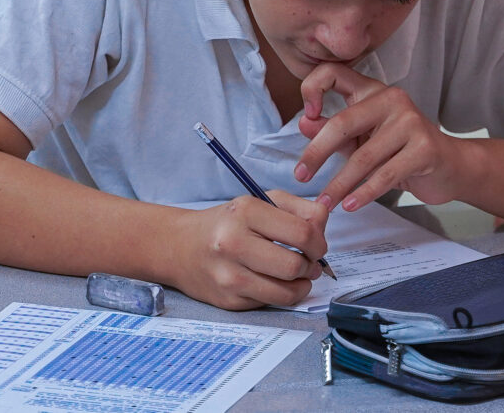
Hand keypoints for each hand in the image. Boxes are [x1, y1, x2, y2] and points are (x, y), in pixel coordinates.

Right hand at [166, 191, 329, 309]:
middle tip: (309, 262)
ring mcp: (229, 275)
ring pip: (287, 291)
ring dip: (302, 285)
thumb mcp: (261, 202)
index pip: (303, 233)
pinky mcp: (229, 300)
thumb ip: (300, 209)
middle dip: (311, 266)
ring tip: (297, 274)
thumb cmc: (228, 223)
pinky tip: (275, 282)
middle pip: (295, 265)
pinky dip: (282, 295)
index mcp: (246, 212)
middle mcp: (233, 243)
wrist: (180, 247)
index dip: (319, 243)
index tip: (317, 245)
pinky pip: (272, 303)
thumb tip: (323, 229)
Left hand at [295, 63, 468, 211]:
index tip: (308, 116)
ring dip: (339, 184)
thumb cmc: (403, 152)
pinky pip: (385, 175)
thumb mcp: (363, 140)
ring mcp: (411, 123)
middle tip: (300, 176)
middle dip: (317, 153)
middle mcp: (392, 100)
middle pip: (343, 123)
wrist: (451, 167)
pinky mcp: (425, 149)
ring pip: (363, 157)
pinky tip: (350, 204)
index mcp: (373, 91)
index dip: (313, 88)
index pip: (334, 73)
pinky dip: (364, 193)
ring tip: (325, 202)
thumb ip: (334, 132)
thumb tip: (303, 124)